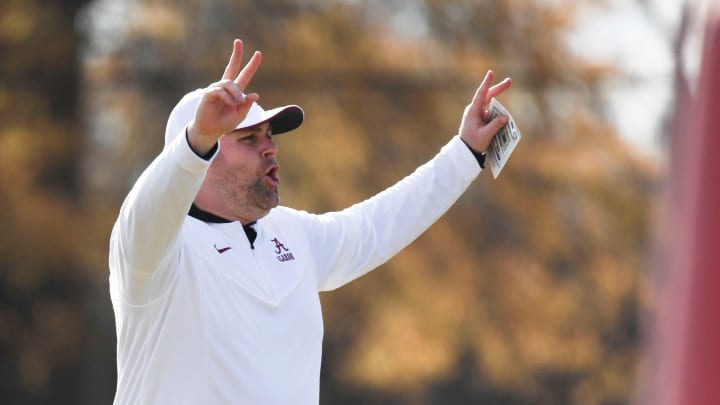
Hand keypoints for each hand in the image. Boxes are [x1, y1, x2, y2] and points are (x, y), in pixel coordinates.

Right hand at [188, 39, 261, 153]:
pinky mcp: (208, 94)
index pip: (244, 75)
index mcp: (235, 92)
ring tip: (235, 104)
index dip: (251, 65)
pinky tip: (230, 104)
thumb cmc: (224, 124)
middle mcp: (226, 88)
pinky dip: (227, 98)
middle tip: (238, 41)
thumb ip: (247, 106)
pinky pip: (220, 91)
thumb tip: (255, 94)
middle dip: (236, 54)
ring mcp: (216, 89)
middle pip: (232, 67)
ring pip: (229, 83)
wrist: (209, 132)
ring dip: (235, 94)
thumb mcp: (239, 116)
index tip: (258, 54)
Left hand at [459, 70, 511, 152]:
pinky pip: (492, 114)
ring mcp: (478, 114)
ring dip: (500, 106)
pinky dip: (498, 115)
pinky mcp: (481, 119)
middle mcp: (475, 110)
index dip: (486, 83)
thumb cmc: (473, 143)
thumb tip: (506, 116)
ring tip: (501, 120)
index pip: (481, 94)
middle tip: (510, 81)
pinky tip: (501, 123)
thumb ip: (495, 125)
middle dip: (499, 89)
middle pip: (488, 96)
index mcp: (473, 111)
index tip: (490, 73)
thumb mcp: (485, 135)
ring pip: (491, 105)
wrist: (465, 151)